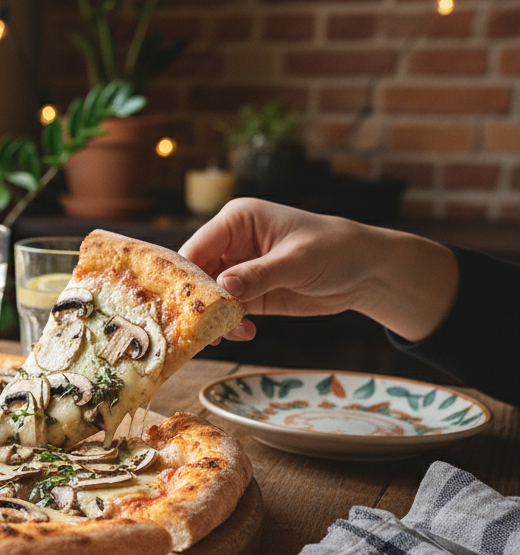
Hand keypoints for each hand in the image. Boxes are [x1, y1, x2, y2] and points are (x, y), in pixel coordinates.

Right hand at [179, 198, 457, 342]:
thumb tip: (222, 289)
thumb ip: (258, 275)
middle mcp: (231, 243)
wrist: (367, 272)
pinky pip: (227, 311)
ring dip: (215, 318)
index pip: (197, 248)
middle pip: (196, 275)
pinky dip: (229, 325)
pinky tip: (245, 333)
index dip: (186, 276)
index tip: (186, 304)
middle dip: (198, 302)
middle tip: (200, 328)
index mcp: (237, 220)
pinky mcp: (249, 293)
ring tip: (229, 334)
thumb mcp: (297, 261)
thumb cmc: (336, 249)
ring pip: (208, 298)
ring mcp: (238, 269)